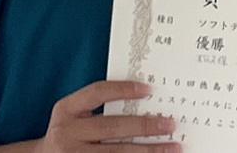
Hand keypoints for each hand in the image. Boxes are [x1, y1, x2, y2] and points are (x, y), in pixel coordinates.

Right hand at [38, 80, 180, 152]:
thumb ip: (99, 107)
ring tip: (171, 148)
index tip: (148, 89)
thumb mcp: (74, 114)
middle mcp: (66, 133)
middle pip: (112, 127)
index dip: (123, 89)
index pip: (97, 93)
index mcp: (66, 110)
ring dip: (148, 151)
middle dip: (145, 126)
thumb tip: (144, 100)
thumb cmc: (68, 132)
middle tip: (170, 124)